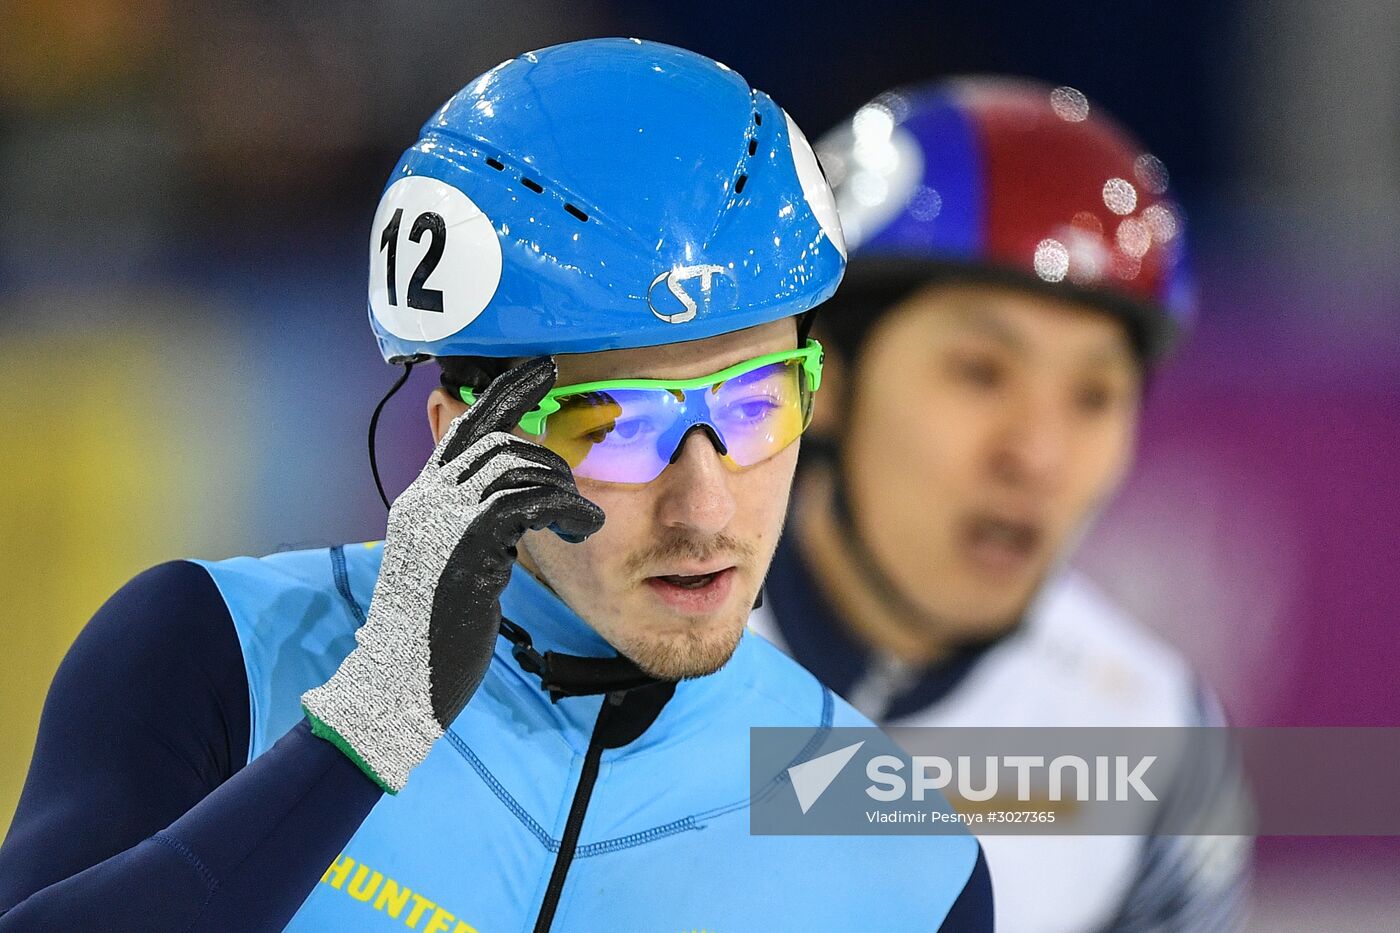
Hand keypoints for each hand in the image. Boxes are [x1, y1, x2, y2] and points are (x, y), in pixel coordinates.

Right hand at [302, 357, 603, 791]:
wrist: (399, 683)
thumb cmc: (434, 635)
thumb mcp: (453, 568)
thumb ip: (479, 531)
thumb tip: (521, 511)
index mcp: (422, 501)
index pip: (464, 428)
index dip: (507, 393)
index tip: (545, 368)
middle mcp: (426, 499)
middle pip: (494, 438)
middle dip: (545, 440)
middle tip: (576, 466)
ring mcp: (441, 518)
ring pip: (515, 464)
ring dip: (559, 485)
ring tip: (579, 518)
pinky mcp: (465, 543)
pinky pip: (527, 501)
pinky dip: (564, 508)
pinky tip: (582, 528)